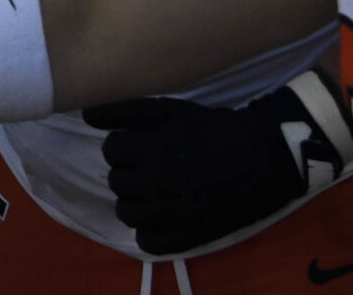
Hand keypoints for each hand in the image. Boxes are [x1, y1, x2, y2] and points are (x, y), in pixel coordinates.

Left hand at [85, 71, 352, 255]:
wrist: (266, 158)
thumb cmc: (214, 129)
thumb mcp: (171, 111)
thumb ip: (126, 111)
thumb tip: (86, 114)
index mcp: (156, 150)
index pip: (112, 150)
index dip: (122, 145)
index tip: (139, 144)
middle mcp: (163, 184)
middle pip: (117, 181)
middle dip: (128, 171)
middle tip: (150, 166)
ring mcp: (177, 213)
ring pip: (127, 212)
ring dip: (135, 200)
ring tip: (153, 190)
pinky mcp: (191, 235)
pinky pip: (149, 242)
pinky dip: (150, 230)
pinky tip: (162, 214)